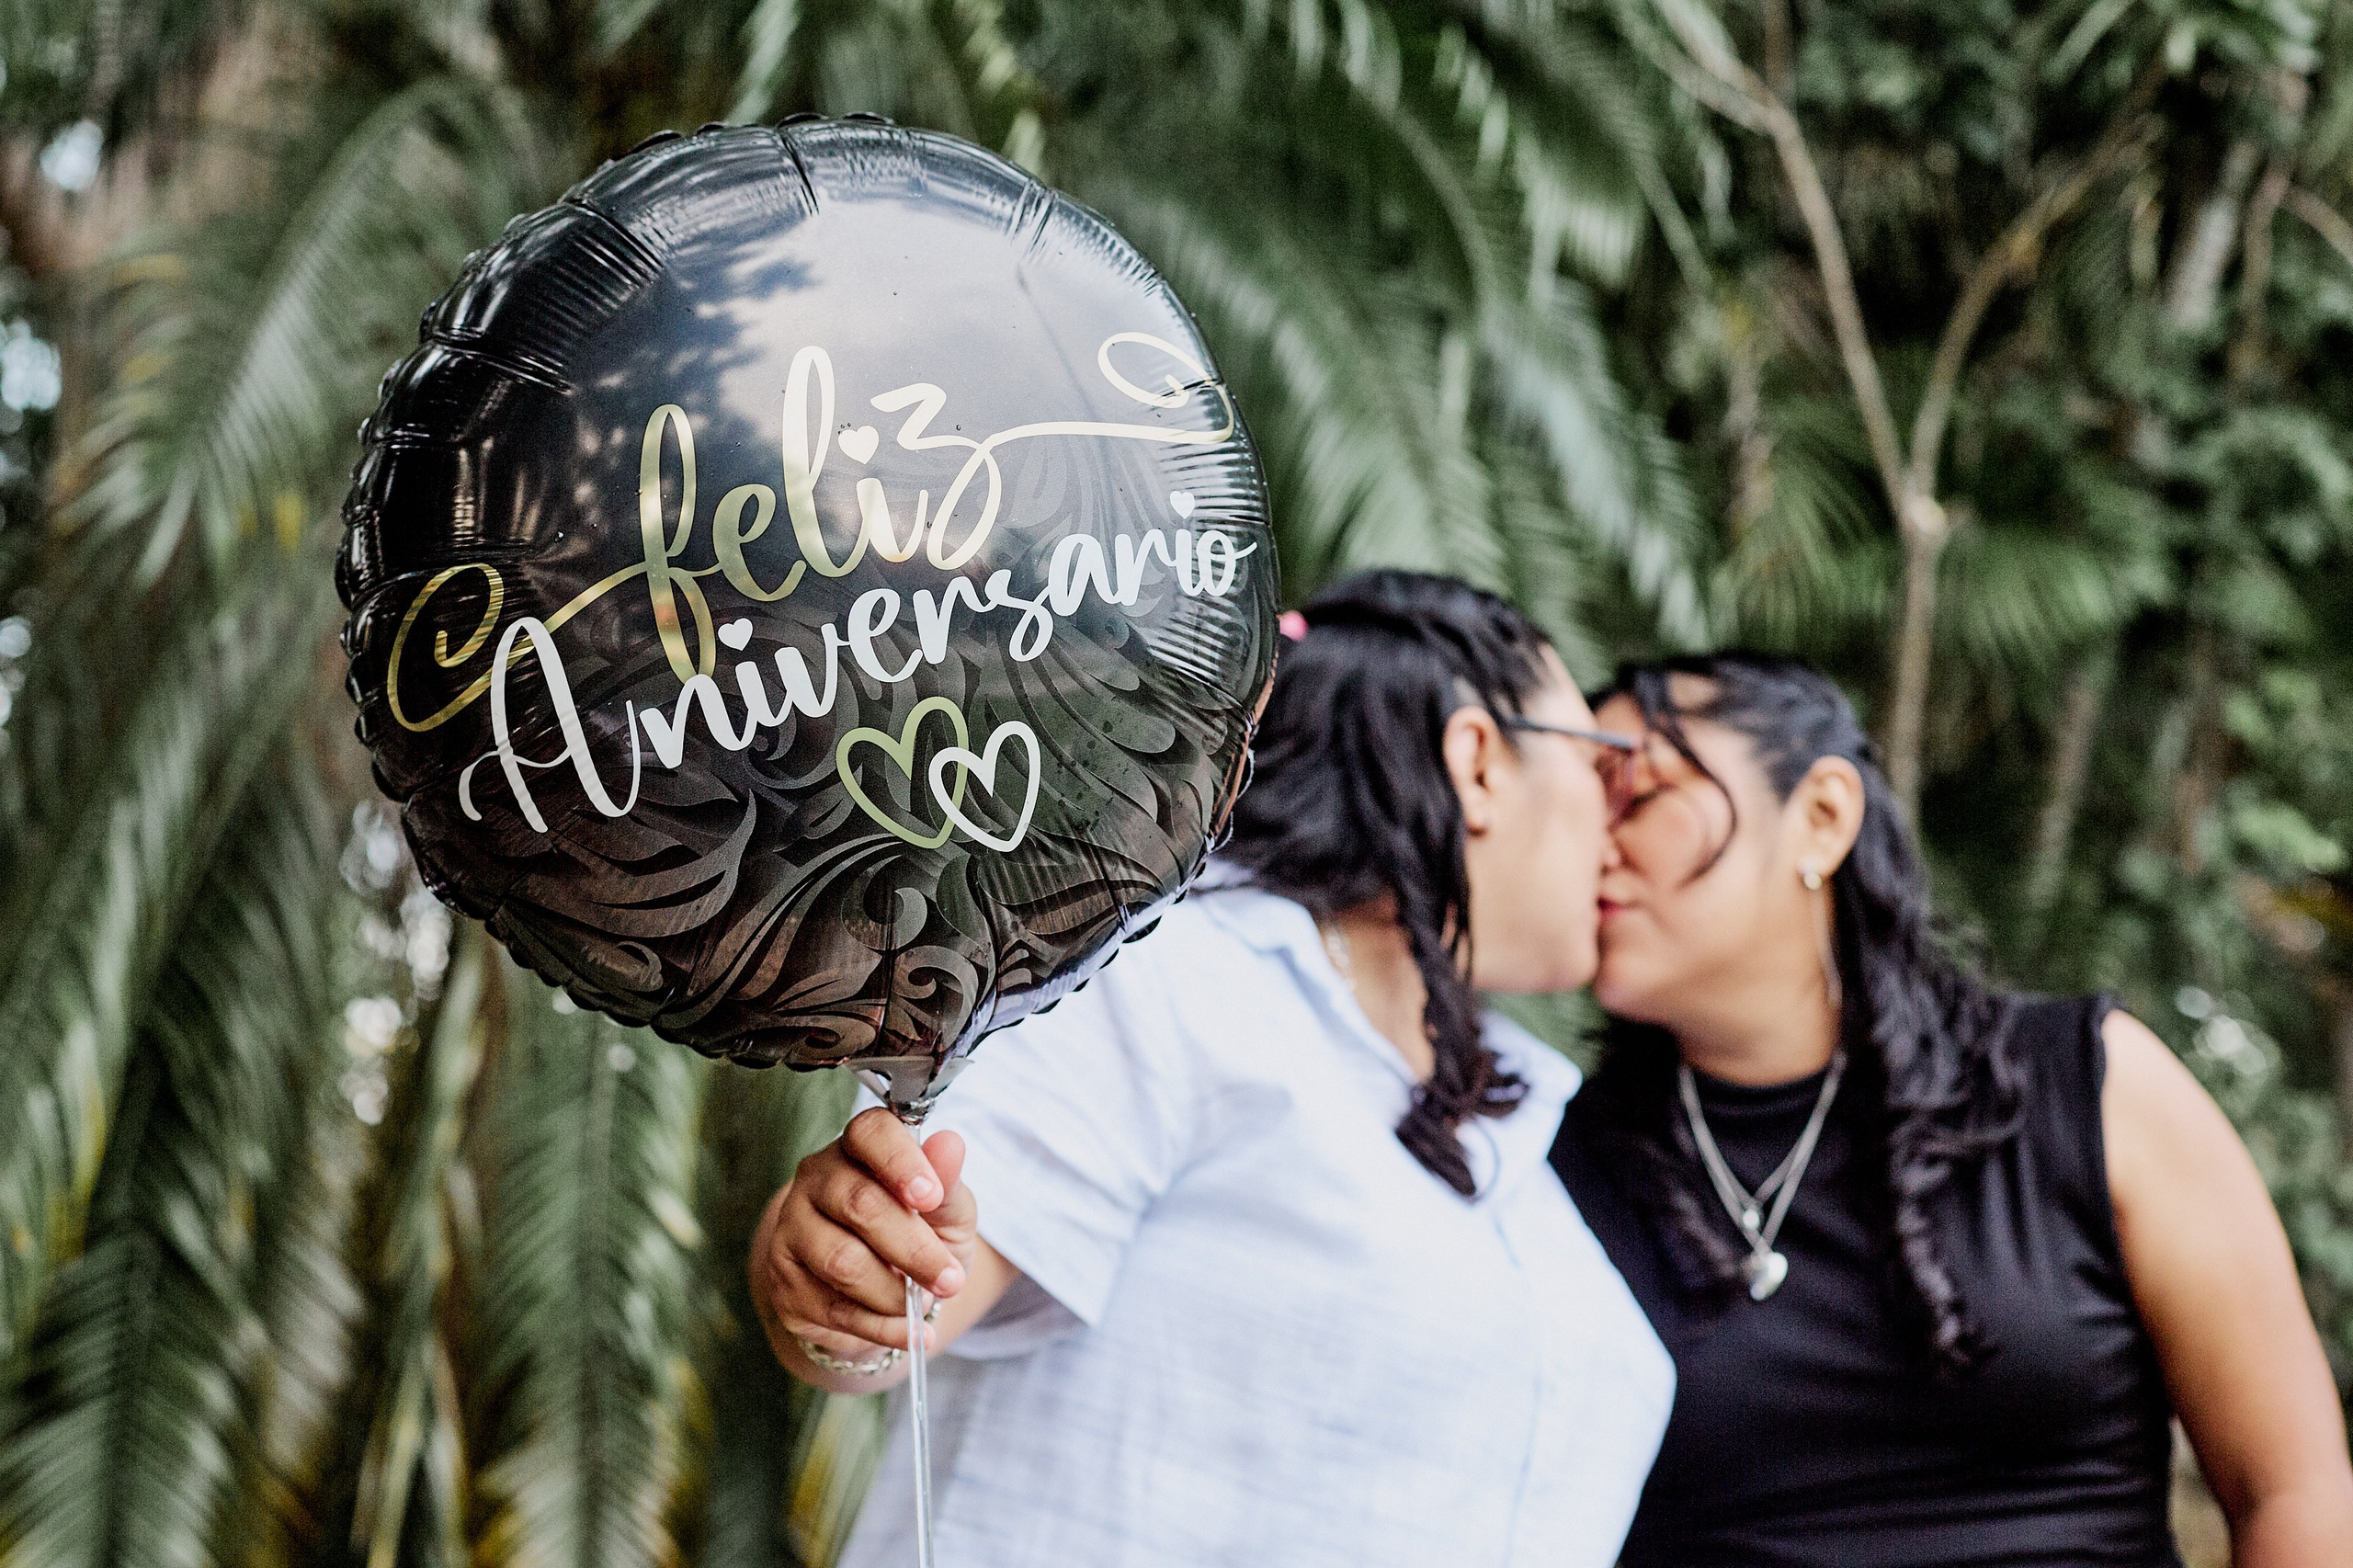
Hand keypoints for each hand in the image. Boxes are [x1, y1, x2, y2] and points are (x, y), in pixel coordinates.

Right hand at [750, 1107, 979, 1380]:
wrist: (880, 1290)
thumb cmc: (918, 1233)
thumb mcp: (946, 1211)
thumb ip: (947, 1183)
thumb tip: (951, 1144)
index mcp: (859, 1147)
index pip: (870, 1133)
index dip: (901, 1161)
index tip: (930, 1197)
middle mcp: (817, 1179)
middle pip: (858, 1204)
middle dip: (913, 1249)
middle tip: (951, 1280)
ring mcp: (792, 1229)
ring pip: (841, 1261)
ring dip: (893, 1293)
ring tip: (925, 1304)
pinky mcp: (785, 1281)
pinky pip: (833, 1308)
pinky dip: (880, 1327)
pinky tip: (908, 1331)